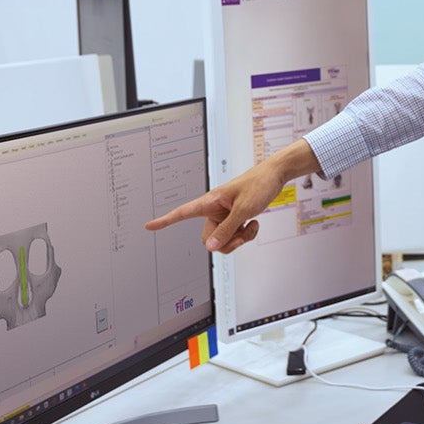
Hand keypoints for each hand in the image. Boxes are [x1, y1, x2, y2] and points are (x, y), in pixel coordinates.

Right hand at [144, 139, 319, 252]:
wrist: (274, 176)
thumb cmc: (258, 184)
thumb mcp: (243, 210)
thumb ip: (227, 229)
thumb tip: (211, 247)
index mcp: (210, 202)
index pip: (182, 213)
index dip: (165, 220)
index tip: (149, 226)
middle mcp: (214, 210)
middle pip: (209, 239)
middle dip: (226, 242)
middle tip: (241, 234)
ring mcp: (224, 216)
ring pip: (223, 240)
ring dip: (238, 238)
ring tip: (250, 226)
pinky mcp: (234, 219)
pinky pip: (234, 236)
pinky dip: (245, 234)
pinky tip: (253, 223)